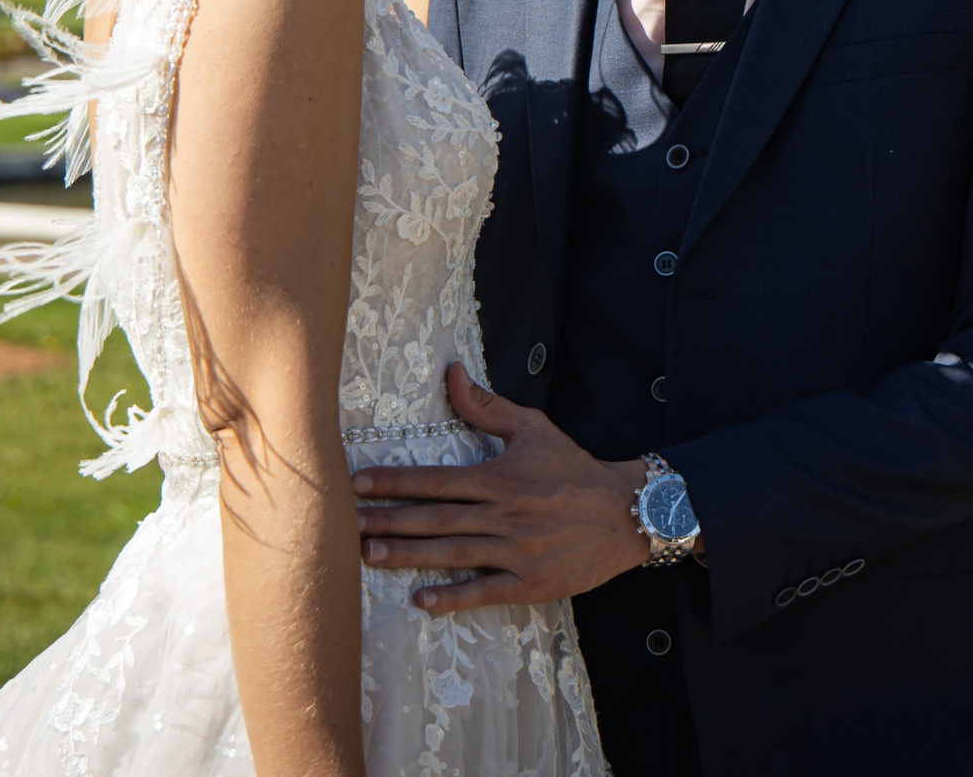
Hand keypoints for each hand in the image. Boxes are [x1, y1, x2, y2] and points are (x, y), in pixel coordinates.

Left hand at [353, 363, 649, 614]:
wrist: (627, 512)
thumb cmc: (575, 469)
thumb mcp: (535, 428)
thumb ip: (487, 406)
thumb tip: (452, 372)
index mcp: (501, 477)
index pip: (437, 479)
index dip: (394, 481)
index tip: (356, 483)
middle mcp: (505, 515)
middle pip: (436, 518)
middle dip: (387, 521)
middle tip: (344, 526)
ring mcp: (517, 552)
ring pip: (453, 554)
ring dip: (408, 556)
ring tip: (368, 556)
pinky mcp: (531, 583)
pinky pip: (485, 591)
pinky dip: (453, 597)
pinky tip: (422, 600)